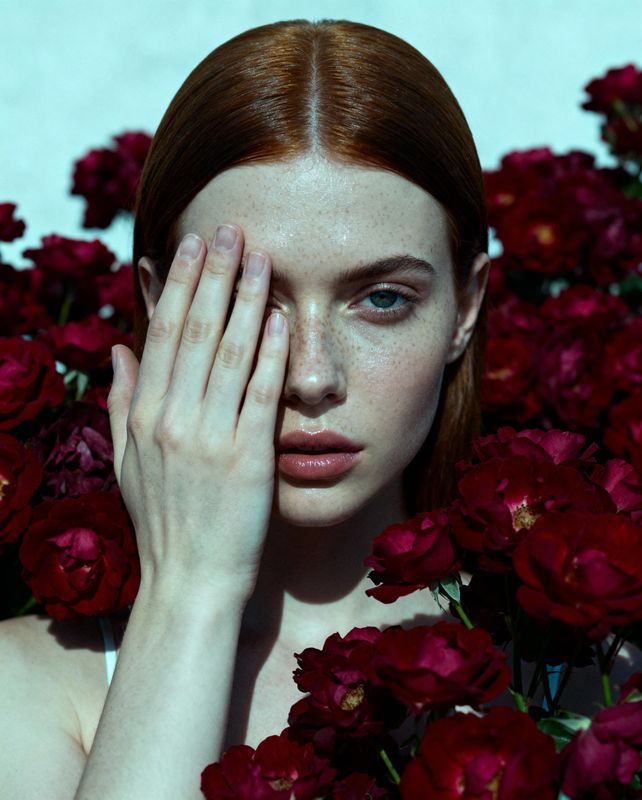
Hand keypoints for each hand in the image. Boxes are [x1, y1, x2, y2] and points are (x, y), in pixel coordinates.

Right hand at [107, 225, 288, 600]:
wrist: (190, 582)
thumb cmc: (162, 523)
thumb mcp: (126, 463)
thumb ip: (122, 402)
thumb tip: (121, 350)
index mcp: (144, 417)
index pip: (162, 334)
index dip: (179, 285)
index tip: (193, 245)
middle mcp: (172, 420)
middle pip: (194, 331)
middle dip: (213, 276)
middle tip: (229, 230)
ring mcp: (210, 438)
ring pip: (227, 353)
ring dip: (244, 300)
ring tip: (259, 256)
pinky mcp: (248, 459)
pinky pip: (259, 395)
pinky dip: (269, 353)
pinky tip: (280, 317)